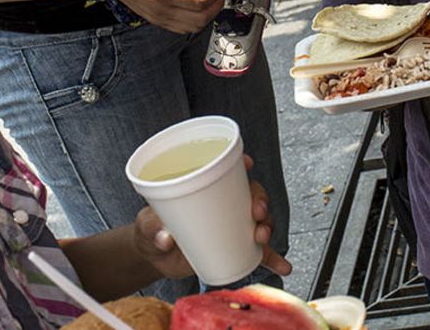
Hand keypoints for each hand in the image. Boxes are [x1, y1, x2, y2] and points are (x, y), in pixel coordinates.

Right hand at [105, 0, 226, 32]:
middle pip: (201, 17)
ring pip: (194, 26)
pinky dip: (197, 19)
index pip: (200, 1)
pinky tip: (198, 4)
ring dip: (209, 13)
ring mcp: (159, 17)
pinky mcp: (157, 20)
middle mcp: (162, 9)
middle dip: (217, 3)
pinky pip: (183, 27)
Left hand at [133, 156, 291, 278]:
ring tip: (261, 237)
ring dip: (267, 227)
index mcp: (206, 189)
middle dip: (260, 200)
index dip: (241, 165)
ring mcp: (231, 227)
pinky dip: (272, 259)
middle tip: (257, 212)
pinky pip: (258, 254)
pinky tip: (283, 266)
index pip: (228, 171)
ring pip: (259, 222)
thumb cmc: (150, 230)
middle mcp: (224, 205)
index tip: (246, 163)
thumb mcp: (145, 225)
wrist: (153, 258)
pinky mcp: (234, 250)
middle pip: (252, 195)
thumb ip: (152, 229)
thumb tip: (165, 237)